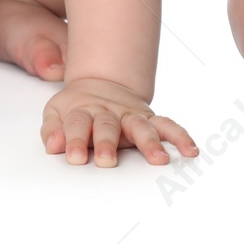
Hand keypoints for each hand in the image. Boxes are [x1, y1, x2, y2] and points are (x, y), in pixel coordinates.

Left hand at [41, 77, 197, 166]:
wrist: (99, 82)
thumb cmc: (77, 106)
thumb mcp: (56, 112)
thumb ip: (53, 129)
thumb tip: (53, 145)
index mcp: (84, 110)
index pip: (78, 124)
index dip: (75, 140)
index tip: (74, 157)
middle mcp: (109, 112)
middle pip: (108, 125)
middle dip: (107, 143)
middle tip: (106, 161)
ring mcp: (131, 115)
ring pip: (141, 127)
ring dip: (150, 143)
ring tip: (159, 160)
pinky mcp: (148, 118)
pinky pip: (167, 125)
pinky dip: (180, 136)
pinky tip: (190, 150)